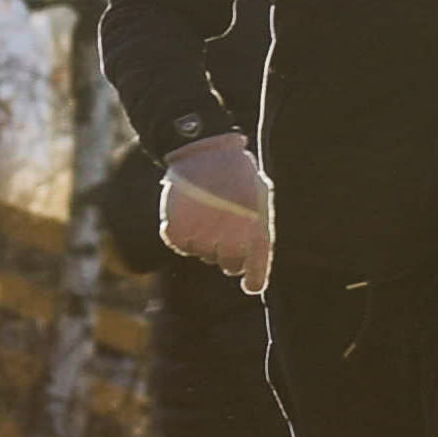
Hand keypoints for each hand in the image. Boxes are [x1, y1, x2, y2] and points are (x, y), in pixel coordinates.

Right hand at [157, 133, 274, 292]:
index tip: (250, 286)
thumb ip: (259, 227)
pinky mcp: (177, 233)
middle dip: (228, 253)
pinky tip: (190, 213)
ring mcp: (202, 238)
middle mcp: (229, 240)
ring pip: (204, 255)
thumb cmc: (238, 173)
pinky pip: (182, 247)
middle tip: (224, 230)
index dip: (254, 281)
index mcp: (255, 232)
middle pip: (228, 265)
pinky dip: (184, 235)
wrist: (205, 150)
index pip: (256, 272)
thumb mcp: (260, 196)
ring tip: (208, 212)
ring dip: (206, 241)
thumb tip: (253, 258)